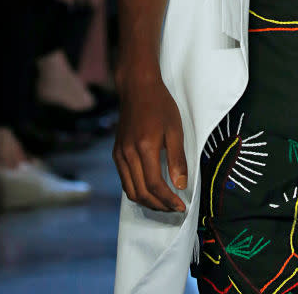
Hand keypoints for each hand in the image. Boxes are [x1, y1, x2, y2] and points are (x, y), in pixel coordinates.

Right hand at [113, 70, 187, 212]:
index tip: (181, 206)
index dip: (168, 200)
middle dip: (159, 205)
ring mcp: (120, 154)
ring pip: (130, 190)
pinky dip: (137, 191)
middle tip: (174, 208)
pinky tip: (150, 190)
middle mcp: (128, 154)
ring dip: (147, 202)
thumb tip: (180, 186)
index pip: (155, 185)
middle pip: (141, 193)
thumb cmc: (160, 105)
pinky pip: (125, 181)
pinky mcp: (116, 153)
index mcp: (145, 147)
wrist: (137, 88)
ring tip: (164, 203)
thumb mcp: (175, 129)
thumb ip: (177, 159)